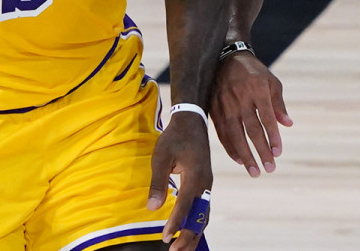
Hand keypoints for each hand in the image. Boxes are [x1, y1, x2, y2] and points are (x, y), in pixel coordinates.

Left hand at [147, 112, 211, 250]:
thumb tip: (152, 207)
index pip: (185, 207)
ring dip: (194, 233)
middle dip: (188, 236)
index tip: (165, 238)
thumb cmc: (174, 138)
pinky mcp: (205, 185)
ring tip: (183, 248)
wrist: (192, 122)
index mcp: (195, 177)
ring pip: (204, 215)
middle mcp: (205, 184)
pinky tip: (189, 231)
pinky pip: (203, 209)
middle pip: (199, 217)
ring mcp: (207, 185)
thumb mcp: (161, 157)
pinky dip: (197, 223)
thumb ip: (157, 182)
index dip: (175, 224)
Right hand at [210, 53, 291, 176]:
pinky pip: (222, 133)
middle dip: (261, 151)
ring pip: (236, 135)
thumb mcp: (271, 81)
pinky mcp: (214, 109)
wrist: (225, 59)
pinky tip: (239, 160)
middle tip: (269, 169)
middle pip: (252, 130)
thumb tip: (288, 124)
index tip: (278, 153)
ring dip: (245, 155)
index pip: (267, 119)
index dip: (273, 137)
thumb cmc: (253, 72)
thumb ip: (279, 103)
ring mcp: (225, 105)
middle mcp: (240, 99)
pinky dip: (230, 147)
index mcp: (257, 90)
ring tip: (254, 171)